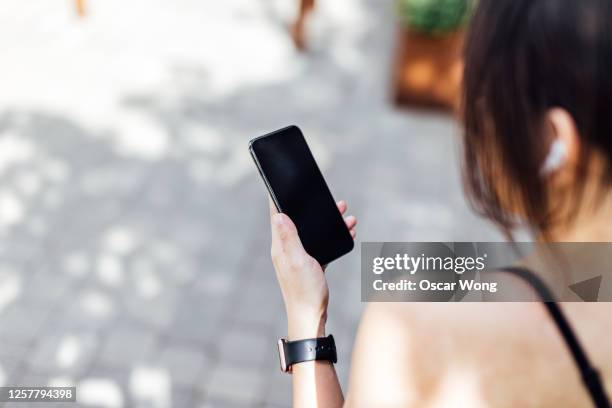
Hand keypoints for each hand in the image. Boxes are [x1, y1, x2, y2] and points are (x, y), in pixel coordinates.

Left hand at [269, 198, 356, 339]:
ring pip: (312, 230)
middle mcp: (287, 248)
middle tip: (327, 196)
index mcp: (280, 246)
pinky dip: (333, 235)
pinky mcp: (310, 263)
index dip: (278, 197)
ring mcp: (298, 256)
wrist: (311, 316)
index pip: (276, 215)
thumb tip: (278, 213)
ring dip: (328, 221)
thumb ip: (289, 237)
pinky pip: (321, 243)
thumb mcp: (297, 261)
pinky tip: (347, 231)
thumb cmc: (304, 290)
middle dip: (311, 206)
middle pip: (297, 219)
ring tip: (345, 213)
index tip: (281, 181)